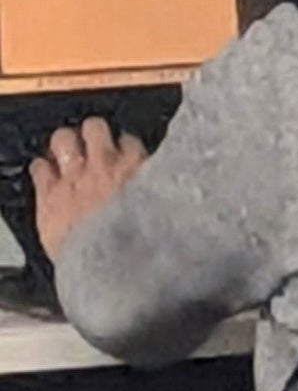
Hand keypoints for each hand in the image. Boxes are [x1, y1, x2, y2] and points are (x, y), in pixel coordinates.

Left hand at [30, 118, 145, 260]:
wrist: (106, 263)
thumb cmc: (134, 243)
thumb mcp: (158, 211)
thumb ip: (156, 194)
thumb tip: (165, 194)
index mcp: (136, 167)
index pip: (130, 141)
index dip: (125, 148)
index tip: (124, 157)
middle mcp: (104, 165)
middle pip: (95, 127)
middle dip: (92, 133)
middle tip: (91, 144)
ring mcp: (74, 177)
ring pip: (63, 139)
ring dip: (64, 145)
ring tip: (65, 153)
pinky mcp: (49, 194)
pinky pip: (39, 168)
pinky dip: (41, 169)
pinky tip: (45, 174)